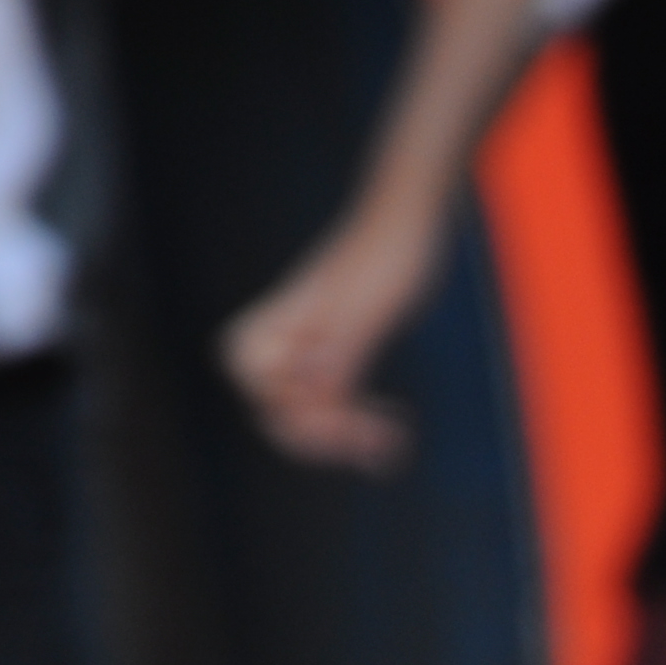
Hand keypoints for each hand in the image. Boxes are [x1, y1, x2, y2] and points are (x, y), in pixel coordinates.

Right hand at [220, 201, 440, 471]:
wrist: (412, 217)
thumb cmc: (390, 249)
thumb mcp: (370, 303)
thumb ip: (338, 347)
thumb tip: (308, 386)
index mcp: (285, 317)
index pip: (253, 377)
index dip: (291, 406)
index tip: (346, 410)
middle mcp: (290, 333)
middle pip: (274, 405)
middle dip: (320, 435)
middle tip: (376, 444)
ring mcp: (312, 344)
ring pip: (305, 409)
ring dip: (342, 436)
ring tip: (390, 447)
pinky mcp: (339, 349)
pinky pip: (334, 400)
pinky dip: (357, 423)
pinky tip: (393, 431)